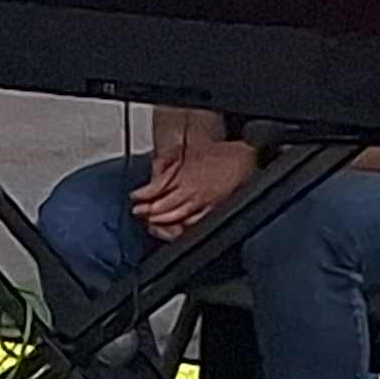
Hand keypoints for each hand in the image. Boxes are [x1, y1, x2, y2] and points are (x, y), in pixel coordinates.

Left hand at [128, 140, 256, 240]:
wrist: (244, 160)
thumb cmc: (219, 154)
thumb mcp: (187, 151)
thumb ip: (168, 162)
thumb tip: (155, 169)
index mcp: (184, 176)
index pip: (157, 189)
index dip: (143, 194)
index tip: (135, 196)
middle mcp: (192, 192)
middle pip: (164, 206)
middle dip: (148, 211)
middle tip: (138, 212)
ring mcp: (203, 204)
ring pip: (177, 217)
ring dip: (162, 220)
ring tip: (151, 221)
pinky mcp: (214, 211)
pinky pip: (195, 223)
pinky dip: (182, 226)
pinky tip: (174, 226)